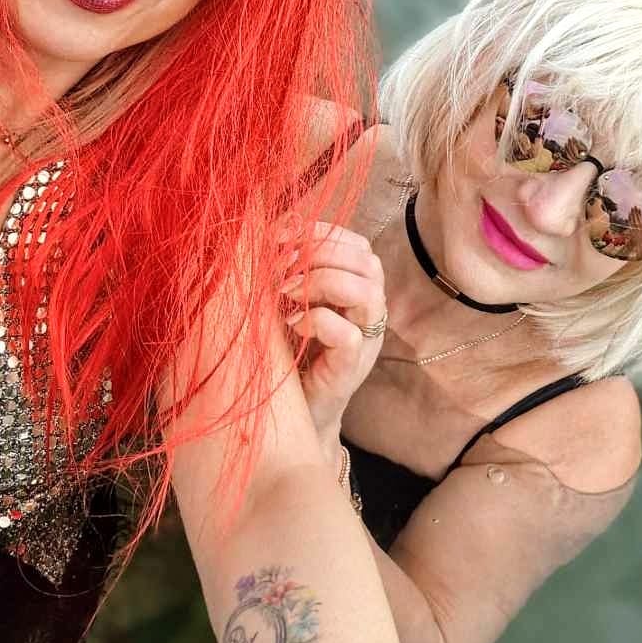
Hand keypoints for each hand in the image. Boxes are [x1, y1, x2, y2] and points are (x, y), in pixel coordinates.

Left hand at [283, 223, 387, 446]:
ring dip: (321, 282)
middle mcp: (369, 311)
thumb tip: (272, 231)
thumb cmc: (289, 350)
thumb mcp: (286, 300)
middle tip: (283, 269)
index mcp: (357, 288)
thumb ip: (289, 269)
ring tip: (288, 294)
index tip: (282, 236)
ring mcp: (365, 339)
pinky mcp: (352, 366)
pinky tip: (294, 324)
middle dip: (320, 254)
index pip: (356, 243)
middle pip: (366, 260)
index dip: (322, 232)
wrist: (294, 411)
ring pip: (365, 291)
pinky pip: (348, 334)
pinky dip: (317, 320)